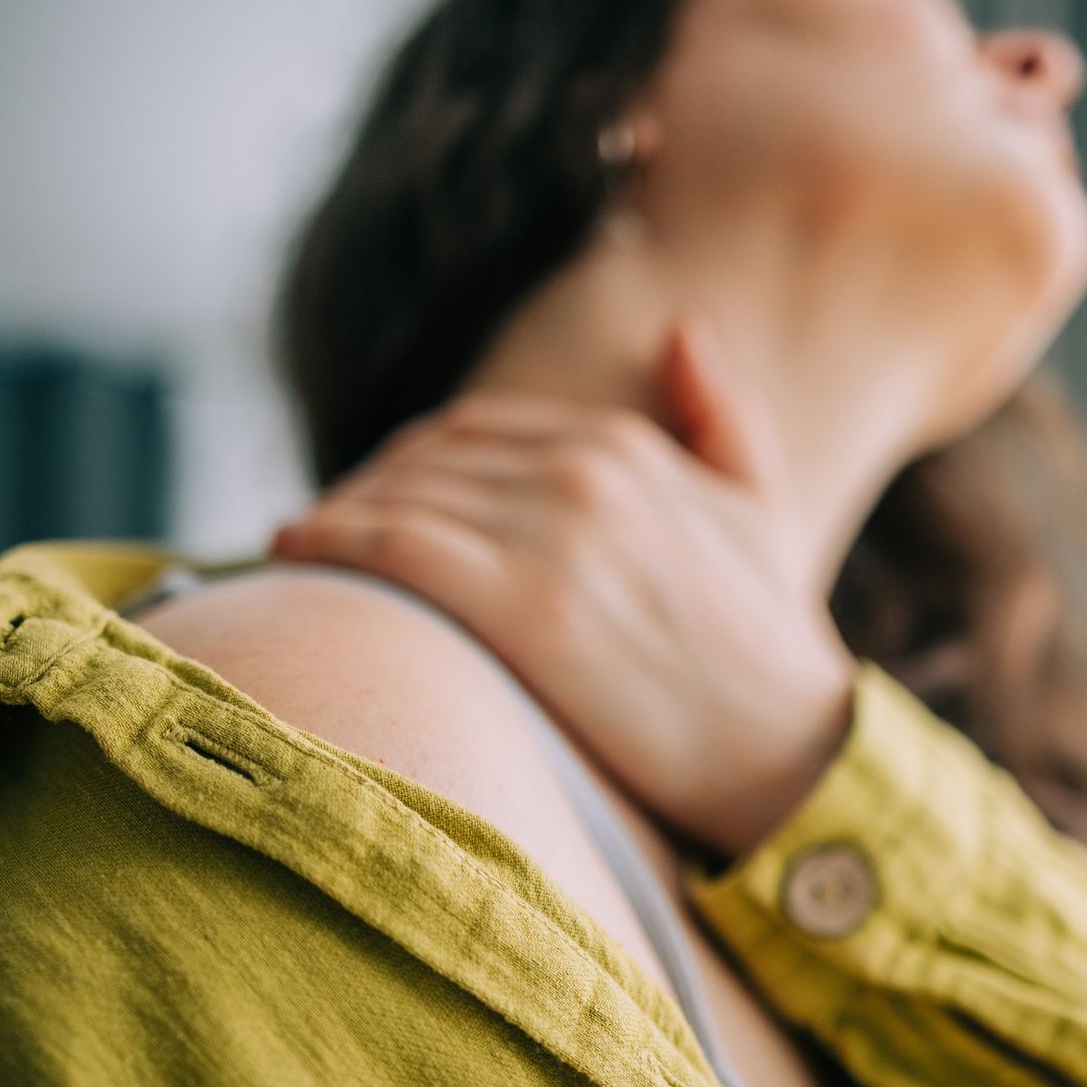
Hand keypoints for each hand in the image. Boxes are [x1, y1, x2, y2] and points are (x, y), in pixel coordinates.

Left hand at [268, 316, 856, 860]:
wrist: (796, 758)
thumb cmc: (772, 649)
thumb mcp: (762, 511)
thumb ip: (721, 414)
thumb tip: (680, 329)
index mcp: (629, 447)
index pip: (474, 429)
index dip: (408, 460)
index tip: (369, 495)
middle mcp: (586, 474)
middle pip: (424, 458)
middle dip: (360, 487)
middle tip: (314, 528)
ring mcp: (554, 537)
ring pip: (398, 496)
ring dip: (331, 515)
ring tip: (292, 545)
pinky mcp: (526, 609)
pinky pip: (394, 548)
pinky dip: (329, 542)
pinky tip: (291, 554)